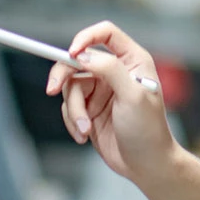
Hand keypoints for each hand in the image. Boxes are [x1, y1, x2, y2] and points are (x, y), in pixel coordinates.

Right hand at [45, 21, 175, 181]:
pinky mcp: (89, 109)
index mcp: (132, 60)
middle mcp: (115, 71)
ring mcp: (101, 91)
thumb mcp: (132, 95)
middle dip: (63, 75)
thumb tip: (83, 55)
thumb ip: (109, 69)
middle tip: (51, 89)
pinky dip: (72, 122)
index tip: (72, 54)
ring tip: (85, 129)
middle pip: (78, 59)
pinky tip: (84, 136)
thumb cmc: (148, 130)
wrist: (146, 166)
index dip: (85, 38)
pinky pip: (68, 107)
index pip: (105, 33)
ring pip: (70, 87)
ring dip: (73, 110)